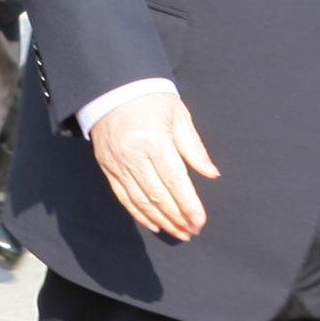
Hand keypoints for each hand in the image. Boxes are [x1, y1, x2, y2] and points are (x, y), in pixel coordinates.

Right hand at [89, 90, 217, 240]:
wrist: (114, 88)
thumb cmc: (152, 100)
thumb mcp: (178, 116)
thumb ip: (194, 147)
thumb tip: (211, 173)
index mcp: (155, 141)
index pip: (175, 181)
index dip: (188, 205)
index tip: (200, 222)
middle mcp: (134, 155)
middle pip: (158, 196)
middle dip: (177, 218)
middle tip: (192, 231)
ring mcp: (118, 163)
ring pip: (141, 201)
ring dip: (161, 220)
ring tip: (178, 232)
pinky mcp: (108, 167)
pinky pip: (124, 197)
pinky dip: (139, 214)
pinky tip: (154, 224)